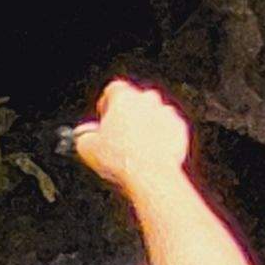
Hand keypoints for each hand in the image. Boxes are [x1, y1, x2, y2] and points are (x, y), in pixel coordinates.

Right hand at [68, 78, 193, 191]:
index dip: (107, 104)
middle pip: (135, 101)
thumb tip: (84, 136)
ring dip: (146, 127)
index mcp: (124, 97)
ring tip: (135, 149)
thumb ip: (84, 136)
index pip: (113, 90)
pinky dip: (161, 138)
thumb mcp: (87, 148)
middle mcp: (147, 99)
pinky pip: (168, 129)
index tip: (105, 118)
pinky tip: (151, 154)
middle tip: (119, 137)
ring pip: (153, 115)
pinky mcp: (179, 128)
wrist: (150, 175)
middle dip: (128, 116)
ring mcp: (166, 112)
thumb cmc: (121, 159)